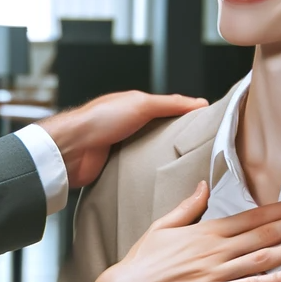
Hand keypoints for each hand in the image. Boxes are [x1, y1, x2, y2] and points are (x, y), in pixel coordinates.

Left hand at [39, 91, 207, 188]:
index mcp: (135, 106)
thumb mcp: (140, 104)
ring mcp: (122, 146)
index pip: (168, 110)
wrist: (72, 150)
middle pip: (161, 133)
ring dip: (164, 158)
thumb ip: (170, 104)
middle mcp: (129, 125)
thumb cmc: (99, 120)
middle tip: (203, 152)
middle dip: (178, 141)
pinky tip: (162, 178)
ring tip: (188, 168)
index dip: (187, 116)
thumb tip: (199, 103)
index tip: (209, 126)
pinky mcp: (116, 167)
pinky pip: (139, 169)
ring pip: (151, 152)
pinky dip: (149, 172)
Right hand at [91, 183, 280, 281]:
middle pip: (265, 233)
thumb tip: (204, 186)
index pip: (252, 216)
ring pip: (264, 258)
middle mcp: (216, 250)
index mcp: (206, 231)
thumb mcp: (163, 225)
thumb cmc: (144, 258)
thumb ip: (188, 206)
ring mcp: (217, 274)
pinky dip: (276, 280)